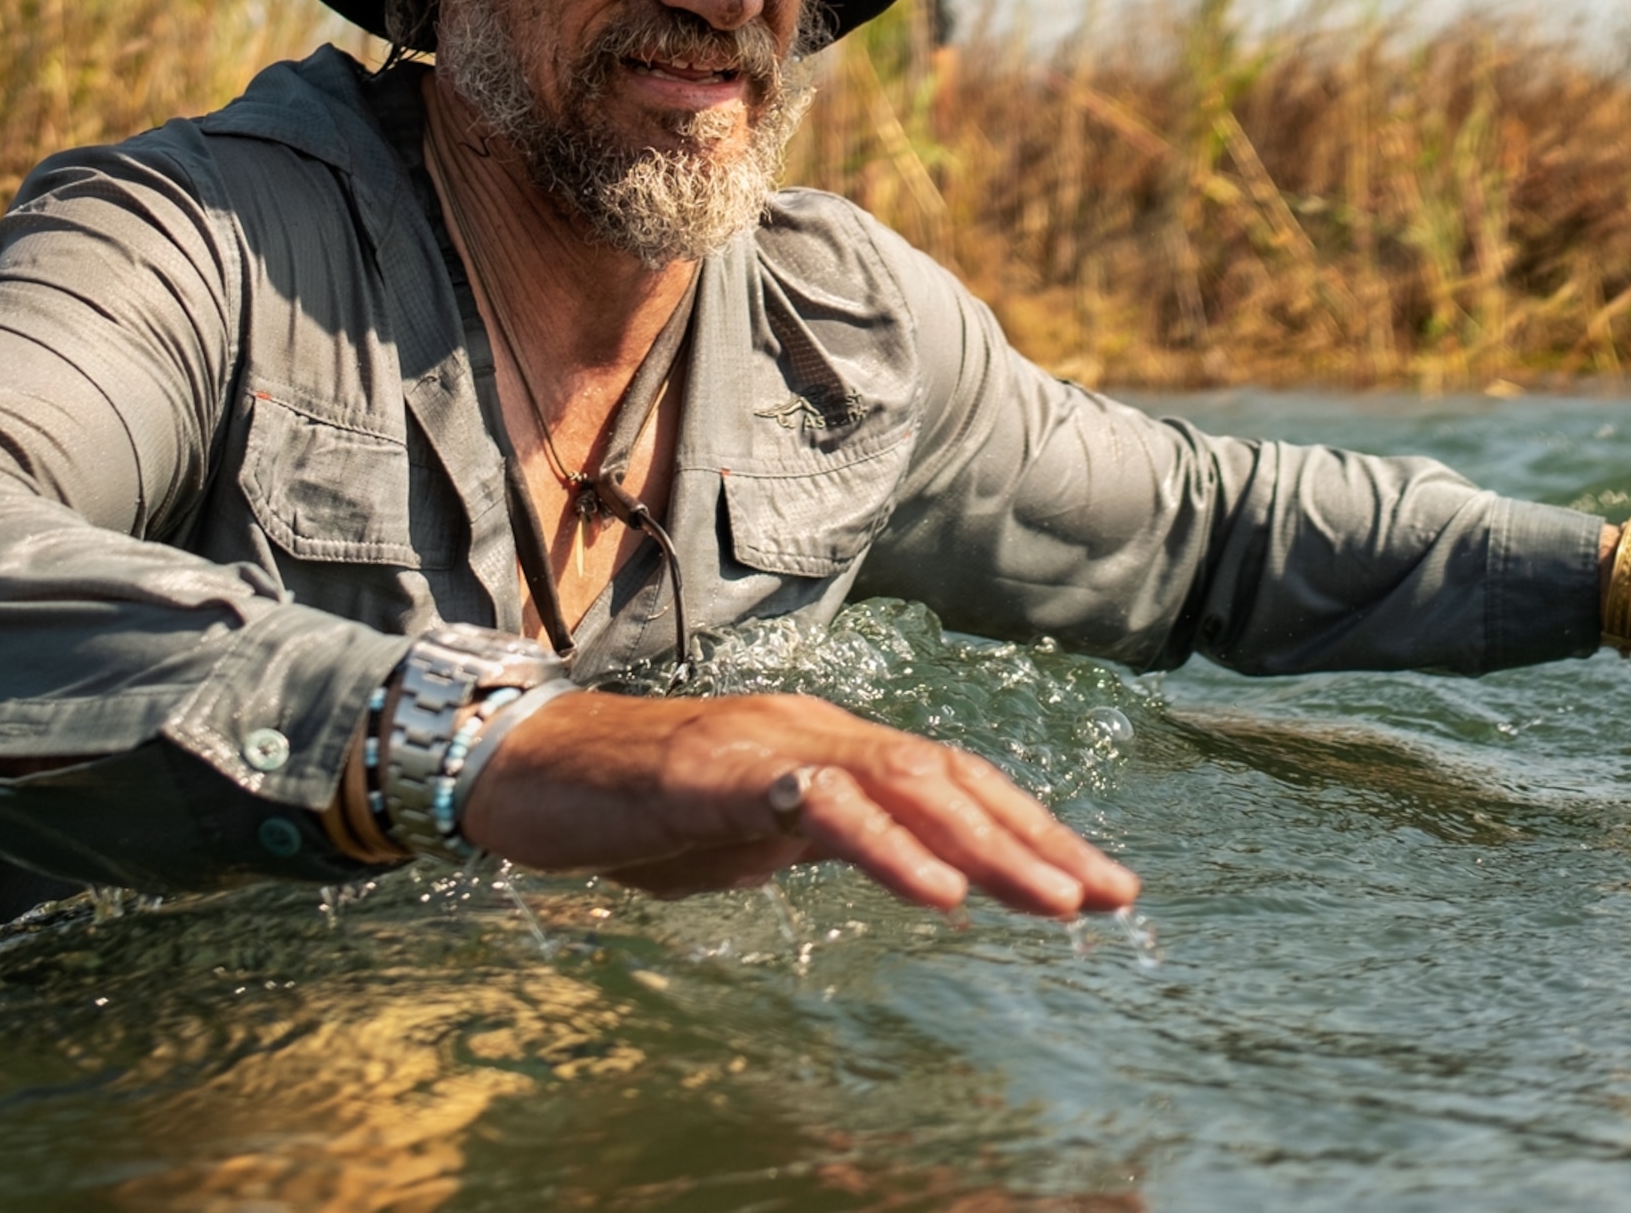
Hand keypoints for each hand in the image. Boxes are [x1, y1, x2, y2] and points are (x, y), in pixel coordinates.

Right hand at [460, 688, 1139, 918]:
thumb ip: (820, 840)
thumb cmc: (629, 810)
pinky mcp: (716, 769)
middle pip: (948, 774)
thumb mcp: (746, 838)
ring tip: (1054, 901)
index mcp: (824, 745)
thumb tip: (896, 866)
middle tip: (1109, 896)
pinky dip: (886, 849)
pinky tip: (937, 893)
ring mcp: (766, 741)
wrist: (521, 768)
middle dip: (1037, 837)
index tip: (1103, 883)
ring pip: (903, 782)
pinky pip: (816, 805)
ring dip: (988, 846)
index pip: (949, 779)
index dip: (1030, 827)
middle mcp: (811, 729)